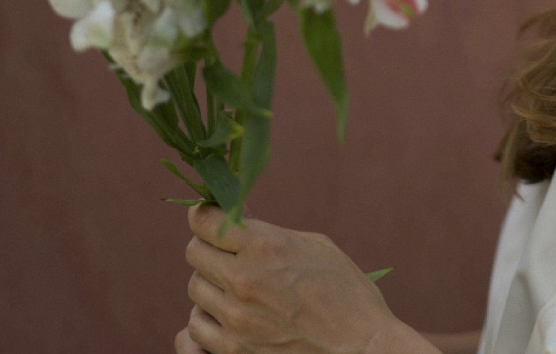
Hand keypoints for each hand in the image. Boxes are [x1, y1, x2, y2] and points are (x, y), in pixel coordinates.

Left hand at [177, 202, 425, 353]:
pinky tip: (227, 315)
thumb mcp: (315, 246)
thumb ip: (270, 235)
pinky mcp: (233, 349)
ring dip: (210, 284)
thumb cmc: (346, 292)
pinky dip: (207, 319)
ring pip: (194, 289)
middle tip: (227, 252)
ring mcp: (235, 318)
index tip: (209, 216)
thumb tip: (237, 224)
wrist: (361, 347)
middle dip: (209, 247)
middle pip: (194, 253)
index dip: (205, 215)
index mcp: (265, 245)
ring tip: (235, 288)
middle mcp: (243, 279)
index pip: (204, 221)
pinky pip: (195, 329)